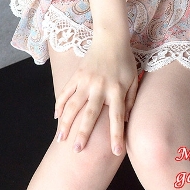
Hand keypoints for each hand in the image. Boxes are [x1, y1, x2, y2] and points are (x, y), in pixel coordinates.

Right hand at [54, 34, 137, 154]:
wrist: (111, 38)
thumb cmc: (124, 61)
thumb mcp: (133, 79)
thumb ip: (130, 100)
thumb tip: (125, 120)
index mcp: (117, 89)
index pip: (117, 116)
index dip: (116, 135)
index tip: (116, 151)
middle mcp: (100, 87)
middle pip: (91, 114)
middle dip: (83, 133)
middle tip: (77, 150)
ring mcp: (86, 80)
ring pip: (73, 105)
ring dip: (66, 123)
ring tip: (61, 139)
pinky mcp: (77, 74)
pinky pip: (65, 91)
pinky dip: (59, 104)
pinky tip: (56, 117)